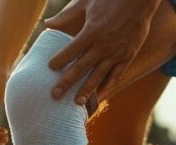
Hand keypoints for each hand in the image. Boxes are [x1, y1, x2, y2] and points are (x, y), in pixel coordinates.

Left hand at [45, 0, 159, 104]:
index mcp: (91, 32)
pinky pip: (116, 75)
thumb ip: (66, 15)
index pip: (70, 50)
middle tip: (55, 95)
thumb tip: (47, 24)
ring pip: (99, 76)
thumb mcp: (86, 2)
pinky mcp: (128, 56)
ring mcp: (116, 53)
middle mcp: (103, 46)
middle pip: (81, 68)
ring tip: (77, 103)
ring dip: (87, 90)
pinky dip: (107, 86)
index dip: (59, 60)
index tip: (49, 68)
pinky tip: (100, 96)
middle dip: (67, 82)